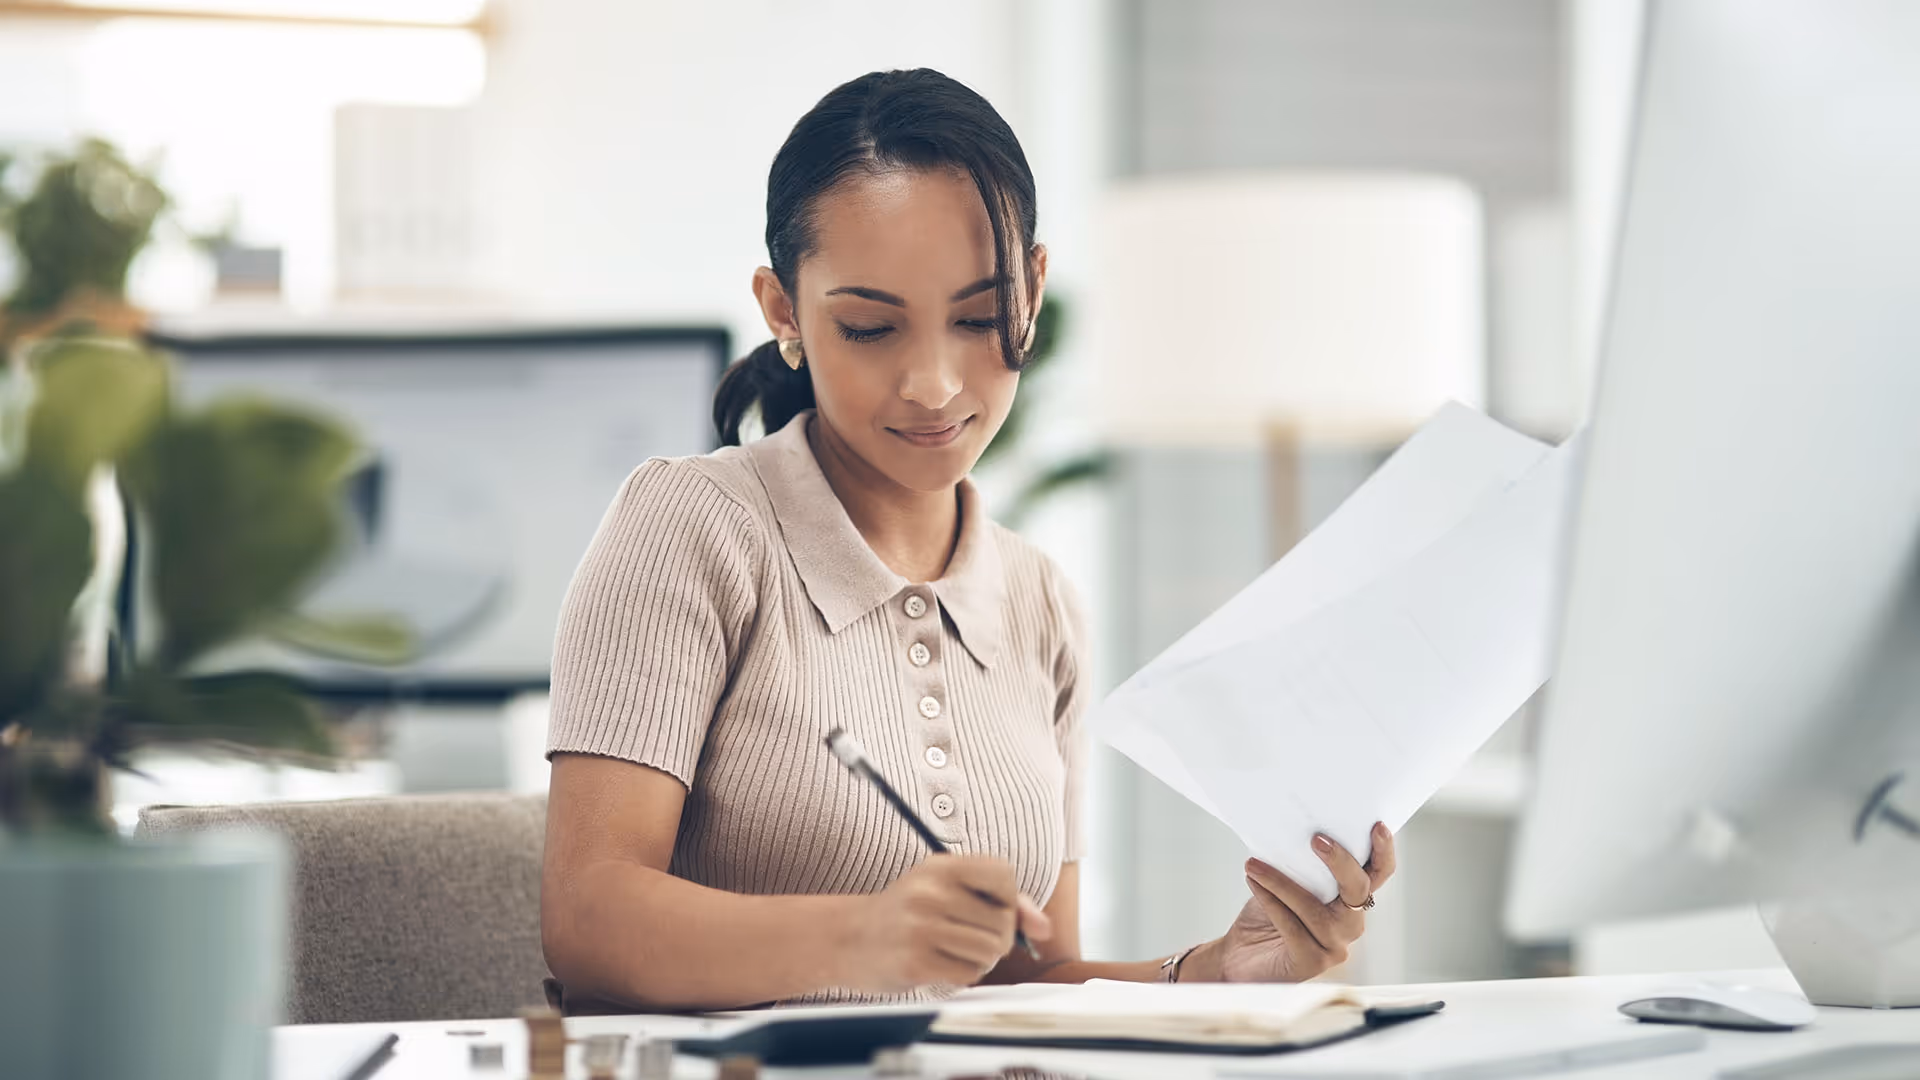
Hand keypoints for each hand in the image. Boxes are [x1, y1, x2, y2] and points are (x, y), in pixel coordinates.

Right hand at [840, 854, 1052, 992]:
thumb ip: (1001, 901)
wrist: (847, 938)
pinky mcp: (915, 961)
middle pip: (1003, 922)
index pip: (1004, 874)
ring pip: (991, 950)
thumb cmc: (906, 913)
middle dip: (997, 938)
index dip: (1008, 898)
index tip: (989, 908)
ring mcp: (921, 927)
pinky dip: (963, 975)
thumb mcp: (945, 889)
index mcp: (941, 866)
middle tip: (969, 937)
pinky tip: (941, 965)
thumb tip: (1044, 928)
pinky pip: (968, 974)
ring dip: (981, 959)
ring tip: (956, 952)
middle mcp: (931, 892)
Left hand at [1185, 823, 1397, 982]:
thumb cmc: (1265, 917)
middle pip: (1358, 890)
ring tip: (1255, 864)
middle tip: (1316, 839)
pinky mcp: (1311, 963)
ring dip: (1283, 882)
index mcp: (1350, 899)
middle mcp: (1349, 923)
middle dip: (1341, 862)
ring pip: (1316, 910)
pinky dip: (1271, 901)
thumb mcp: (1285, 881)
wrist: (1239, 956)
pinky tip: (1254, 884)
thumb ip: (1300, 863)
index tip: (1377, 827)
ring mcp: (1334, 946)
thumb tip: (1292, 828)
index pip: (1377, 874)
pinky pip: (1293, 927)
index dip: (1383, 852)